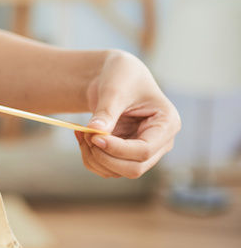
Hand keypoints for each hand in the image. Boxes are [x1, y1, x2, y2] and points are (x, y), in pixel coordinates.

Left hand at [74, 50, 180, 178]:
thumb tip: (95, 130)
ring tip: (81, 131)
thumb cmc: (121, 75)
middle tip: (84, 133)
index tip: (94, 136)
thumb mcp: (114, 88)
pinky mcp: (126, 154)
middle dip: (103, 156)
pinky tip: (82, 135)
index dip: (117, 149)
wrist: (113, 75)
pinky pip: (107, 167)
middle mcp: (160, 142)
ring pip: (118, 172)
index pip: (145, 150)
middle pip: (133, 168)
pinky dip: (90, 157)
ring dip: (94, 157)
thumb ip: (107, 111)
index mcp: (167, 124)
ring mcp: (143, 151)